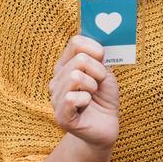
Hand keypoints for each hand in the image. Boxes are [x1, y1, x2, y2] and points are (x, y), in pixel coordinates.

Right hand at [49, 35, 118, 150]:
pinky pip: (72, 98)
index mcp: (65, 66)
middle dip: (98, 72)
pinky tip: (86, 107)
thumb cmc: (104, 98)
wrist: (106, 126)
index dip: (95, 48)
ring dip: (92, 87)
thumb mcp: (105, 73)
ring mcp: (56, 98)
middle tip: (98, 85)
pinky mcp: (61, 116)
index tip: (103, 60)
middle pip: (80, 60)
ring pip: (75, 77)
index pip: (76, 42)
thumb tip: (95, 35)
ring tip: (92, 96)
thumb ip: (99, 57)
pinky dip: (86, 100)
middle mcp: (56, 80)